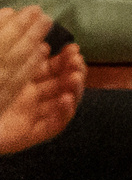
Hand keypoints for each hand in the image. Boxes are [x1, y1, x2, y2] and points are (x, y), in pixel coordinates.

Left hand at [0, 8, 82, 155]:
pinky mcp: (31, 134)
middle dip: (75, 71)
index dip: (66, 59)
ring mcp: (32, 117)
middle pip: (63, 84)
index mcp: (25, 82)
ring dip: (76, 90)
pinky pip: (54, 126)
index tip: (73, 48)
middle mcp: (32, 99)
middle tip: (76, 62)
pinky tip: (66, 100)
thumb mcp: (6, 70)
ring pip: (64, 103)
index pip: (54, 69)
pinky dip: (65, 114)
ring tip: (74, 78)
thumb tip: (44, 45)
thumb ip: (22, 59)